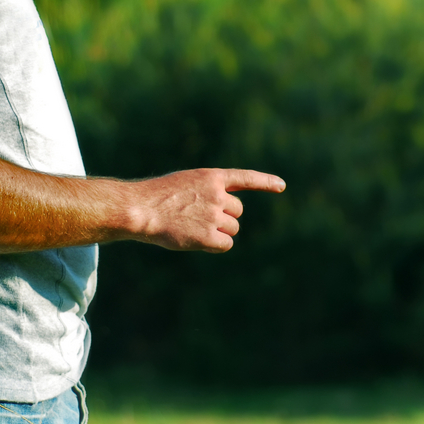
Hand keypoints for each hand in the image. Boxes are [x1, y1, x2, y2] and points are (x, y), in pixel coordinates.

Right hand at [125, 167, 285, 252]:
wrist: (141, 209)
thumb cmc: (159, 198)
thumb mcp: (187, 184)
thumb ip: (209, 192)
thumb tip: (227, 213)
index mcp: (212, 177)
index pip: (246, 178)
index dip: (265, 182)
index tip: (281, 186)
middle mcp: (217, 194)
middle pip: (237, 212)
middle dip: (225, 218)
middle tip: (200, 219)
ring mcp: (214, 214)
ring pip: (232, 229)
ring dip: (219, 232)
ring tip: (194, 227)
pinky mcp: (208, 235)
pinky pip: (226, 244)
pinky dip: (216, 245)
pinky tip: (198, 240)